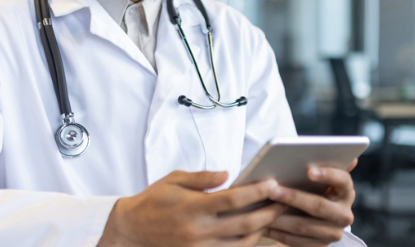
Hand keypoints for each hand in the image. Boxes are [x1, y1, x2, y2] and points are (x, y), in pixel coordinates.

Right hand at [97, 170, 285, 246]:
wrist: (130, 231)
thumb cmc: (152, 201)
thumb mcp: (173, 181)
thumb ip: (202, 178)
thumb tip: (228, 174)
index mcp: (193, 207)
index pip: (233, 199)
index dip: (256, 191)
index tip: (272, 184)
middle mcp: (199, 230)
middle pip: (244, 223)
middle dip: (269, 212)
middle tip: (284, 201)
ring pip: (242, 243)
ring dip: (262, 230)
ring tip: (274, 217)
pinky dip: (246, 244)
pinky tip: (255, 233)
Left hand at [265, 160, 357, 246]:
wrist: (316, 220)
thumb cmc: (312, 190)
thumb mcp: (319, 178)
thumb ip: (320, 166)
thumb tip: (342, 155)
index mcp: (346, 192)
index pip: (342, 180)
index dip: (327, 174)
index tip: (309, 170)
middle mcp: (344, 214)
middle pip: (319, 206)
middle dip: (294, 197)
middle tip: (273, 190)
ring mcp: (334, 233)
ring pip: (304, 226)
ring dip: (281, 217)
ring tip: (262, 207)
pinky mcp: (321, 246)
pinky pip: (297, 241)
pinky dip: (279, 232)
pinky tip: (264, 224)